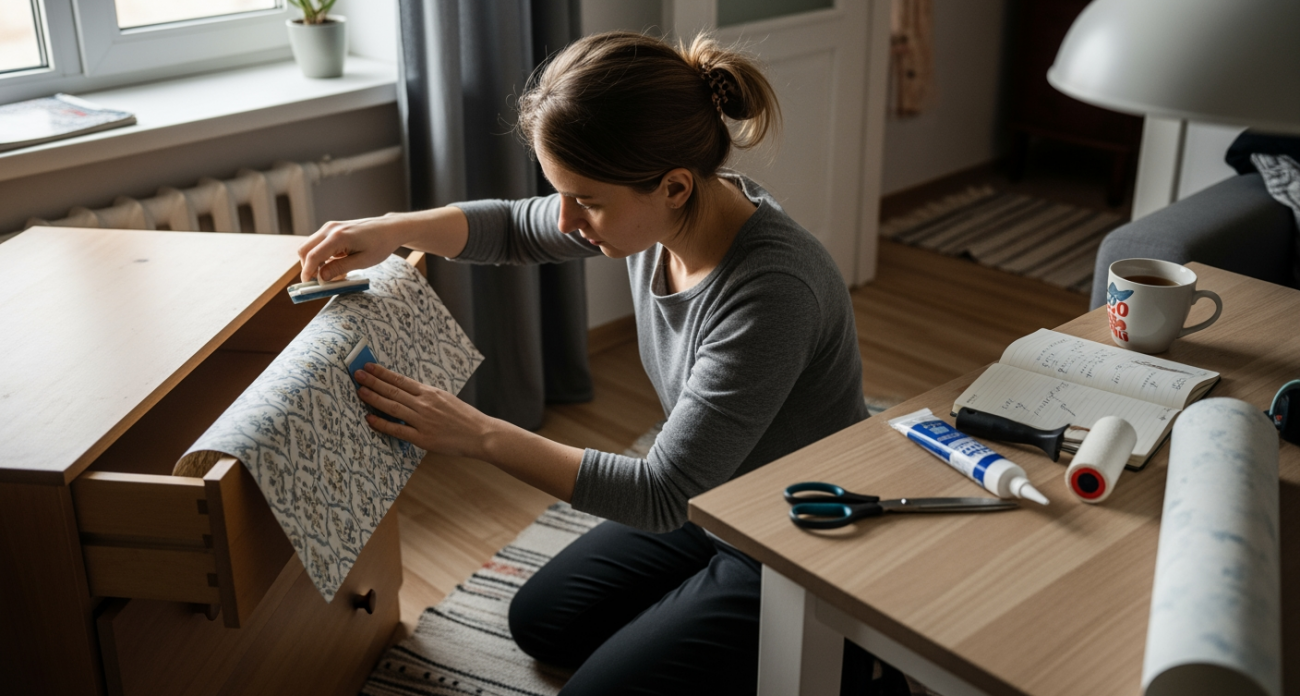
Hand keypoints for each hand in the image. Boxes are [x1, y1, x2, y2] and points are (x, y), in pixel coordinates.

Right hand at [297, 214, 406, 283]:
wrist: (389, 229)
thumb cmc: (379, 245)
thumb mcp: (362, 261)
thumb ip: (339, 268)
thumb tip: (321, 278)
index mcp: (338, 237)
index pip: (313, 256)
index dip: (307, 272)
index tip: (308, 286)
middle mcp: (330, 229)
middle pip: (304, 249)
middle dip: (307, 267)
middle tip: (319, 281)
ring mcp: (330, 227)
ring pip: (309, 246)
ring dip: (314, 261)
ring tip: (330, 273)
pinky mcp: (332, 228)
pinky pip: (318, 243)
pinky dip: (320, 255)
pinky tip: (334, 263)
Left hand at [354, 362, 494, 457]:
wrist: (481, 434)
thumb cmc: (464, 418)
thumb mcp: (446, 399)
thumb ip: (427, 396)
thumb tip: (407, 393)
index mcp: (431, 393)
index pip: (401, 380)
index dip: (383, 373)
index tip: (369, 366)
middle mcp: (425, 404)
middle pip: (393, 390)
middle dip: (373, 381)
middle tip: (357, 374)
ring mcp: (423, 420)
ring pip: (392, 406)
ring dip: (374, 398)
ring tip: (359, 391)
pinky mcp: (423, 438)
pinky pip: (398, 429)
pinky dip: (382, 424)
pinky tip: (370, 419)